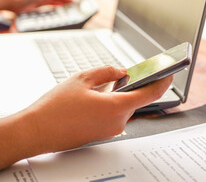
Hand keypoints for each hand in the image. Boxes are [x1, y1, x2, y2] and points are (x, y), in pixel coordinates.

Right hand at [0, 65, 172, 180]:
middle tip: (128, 71)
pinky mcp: (101, 134)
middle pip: (136, 100)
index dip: (163, 81)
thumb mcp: (82, 79)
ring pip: (123, 107)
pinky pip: (114, 116)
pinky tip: (98, 97)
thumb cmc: (55, 107)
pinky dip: (111, 104)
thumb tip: (120, 72)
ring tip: (107, 83)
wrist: (36, 132)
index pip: (150, 93)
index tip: (169, 72)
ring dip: (119, 95)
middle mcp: (118, 122)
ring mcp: (110, 131)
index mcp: (116, 107)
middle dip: (133, 85)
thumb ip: (106, 72)